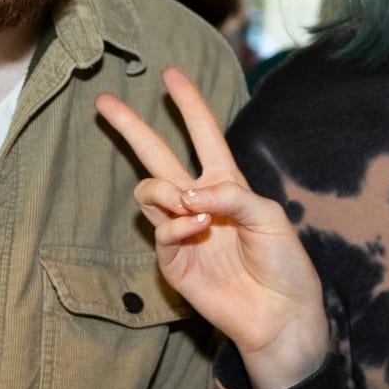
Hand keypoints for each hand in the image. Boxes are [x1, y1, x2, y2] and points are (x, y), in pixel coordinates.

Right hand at [97, 68, 330, 388]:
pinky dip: (175, 224)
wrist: (280, 314)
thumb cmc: (284, 264)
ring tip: (190, 206)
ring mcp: (182, 231)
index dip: (188, 104)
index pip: (203, 135)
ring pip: (149, 191)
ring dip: (165, 190)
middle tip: (104, 102)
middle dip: (131, 128)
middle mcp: (199, 202)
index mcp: (227, 184)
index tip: (171, 74)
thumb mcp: (270, 218)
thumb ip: (232, 196)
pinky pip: (159, 230)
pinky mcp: (173, 261)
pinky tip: (196, 227)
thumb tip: (190, 192)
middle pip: (156, 156)